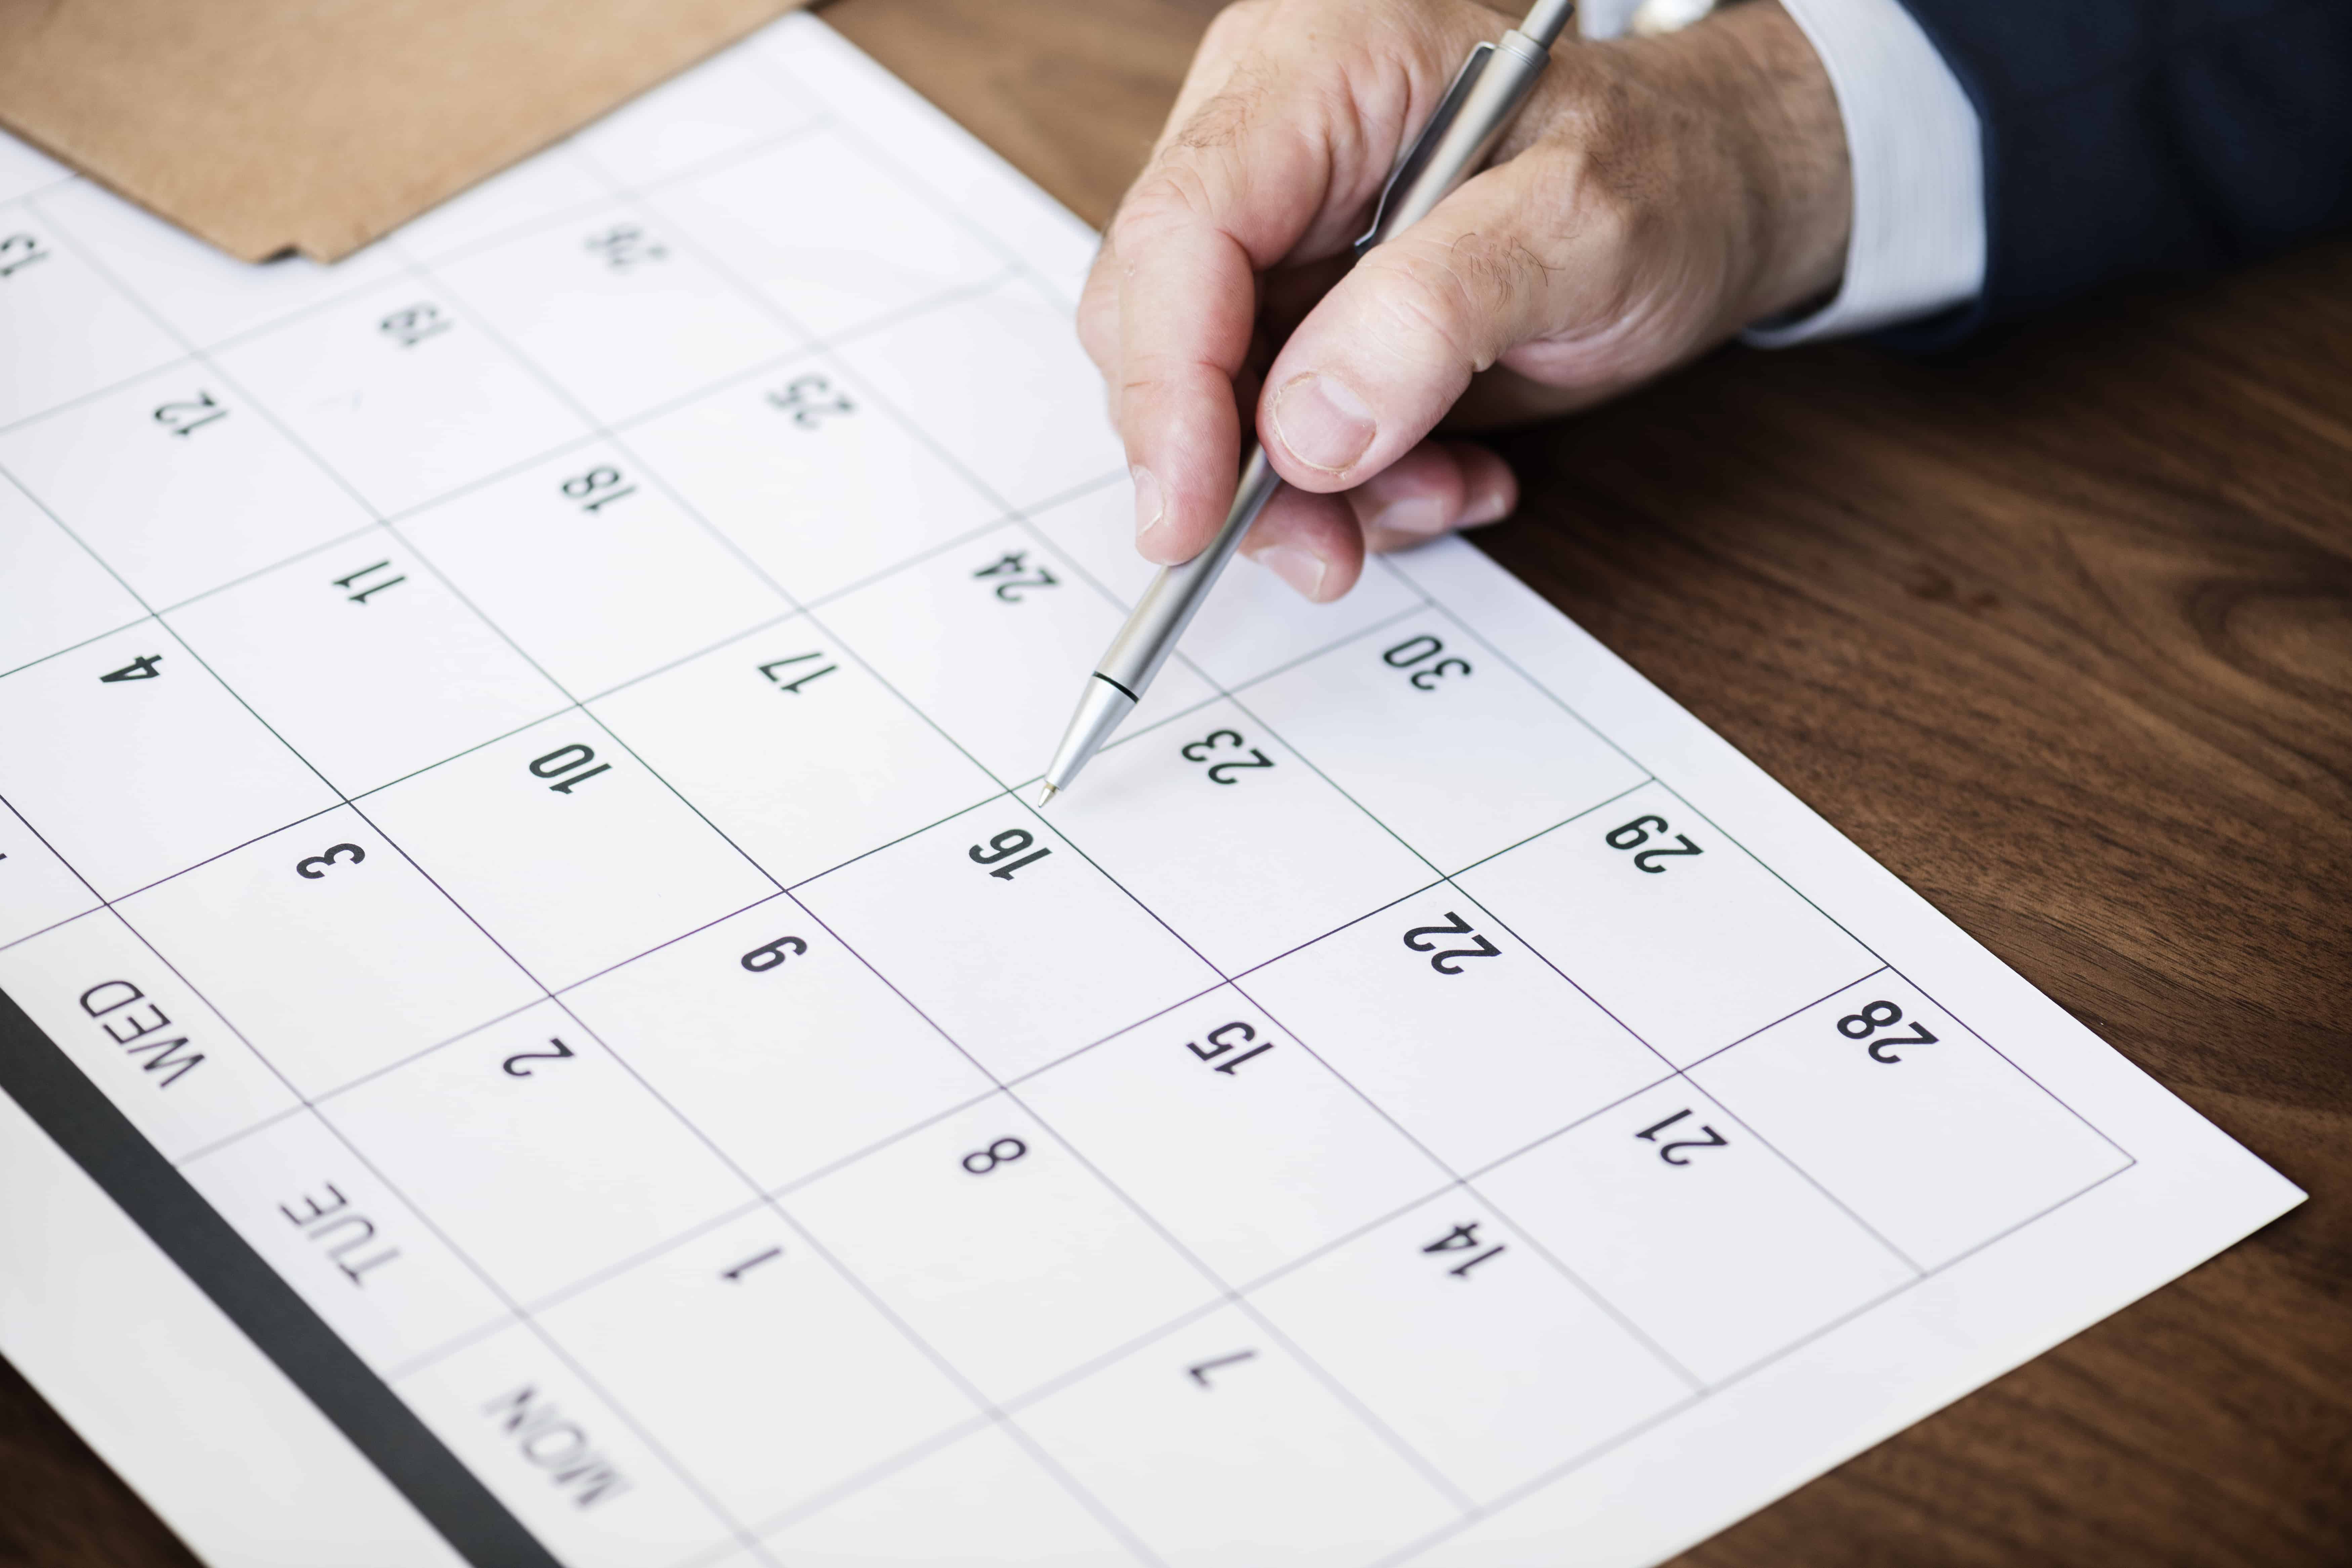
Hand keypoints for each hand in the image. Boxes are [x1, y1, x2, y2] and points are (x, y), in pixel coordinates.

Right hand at [1079, 0, 1850, 598]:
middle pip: (1160, 324)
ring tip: (1438, 492)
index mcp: (1316, 68)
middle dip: (1233, 462)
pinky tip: (1448, 471)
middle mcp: (1267, 140)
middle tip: (1326, 549)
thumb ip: (1439, 311)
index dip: (1166, 387)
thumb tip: (1306, 433)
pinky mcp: (1300, 313)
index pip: (1179, 232)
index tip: (1188, 517)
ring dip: (1310, 493)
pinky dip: (1352, 488)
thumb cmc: (1666, 169)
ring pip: (1208, 401)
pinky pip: (1272, 431)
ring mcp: (1277, 234)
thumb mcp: (1585, 225)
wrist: (1714, 187)